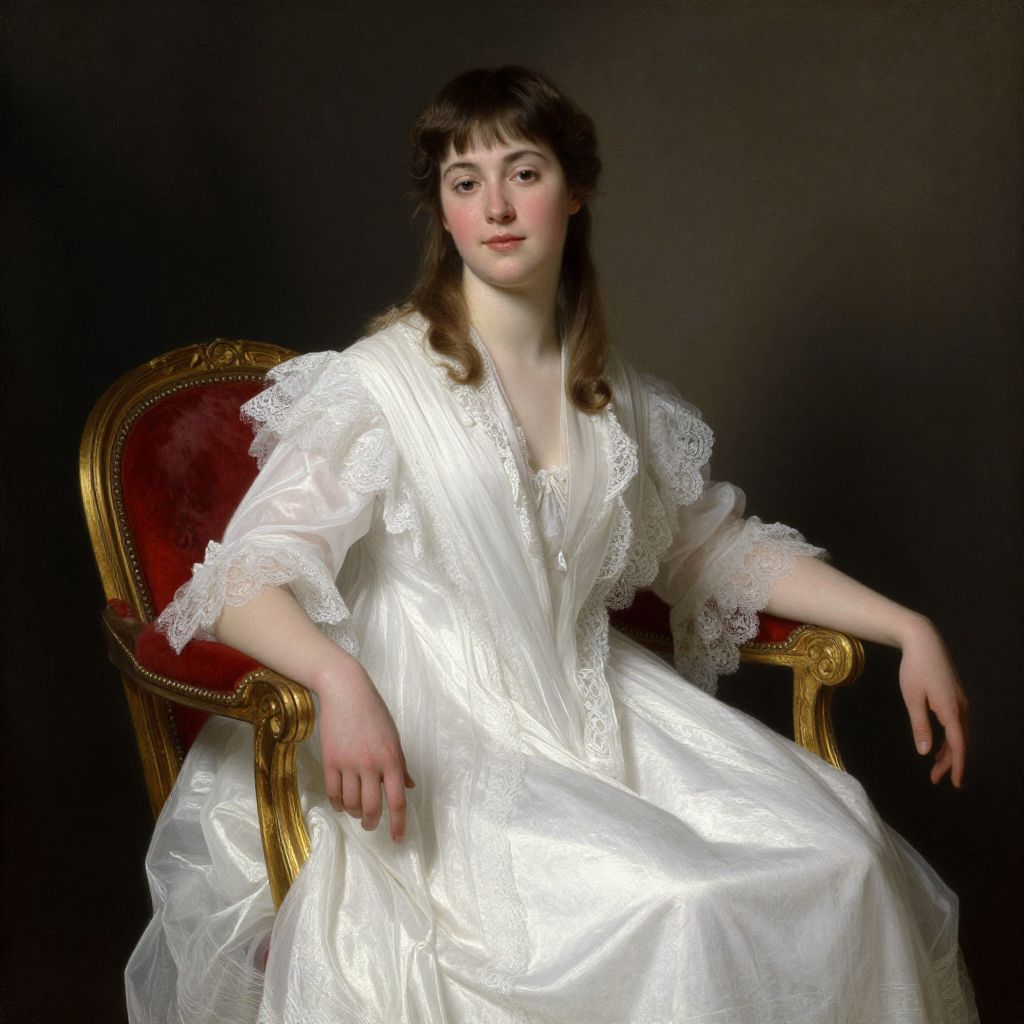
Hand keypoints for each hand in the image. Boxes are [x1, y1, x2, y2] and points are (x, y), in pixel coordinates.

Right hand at [315, 663, 415, 840]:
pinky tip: (341, 804)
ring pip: (351, 803)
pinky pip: (333, 792)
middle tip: (372, 826)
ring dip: (354, 813)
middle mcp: (372, 764)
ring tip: (357, 812)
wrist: (346, 692)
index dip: (398, 823)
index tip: (398, 838)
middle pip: (372, 807)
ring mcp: (349, 763)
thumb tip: (410, 786)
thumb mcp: (394, 737)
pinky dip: (338, 804)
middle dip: (373, 823)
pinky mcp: (330, 760)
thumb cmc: (374, 712)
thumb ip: (401, 764)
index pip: (397, 800)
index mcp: (392, 758)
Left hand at [897, 619, 969, 787]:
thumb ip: (919, 725)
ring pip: (959, 733)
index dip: (956, 766)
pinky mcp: (955, 696)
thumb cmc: (914, 669)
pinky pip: (956, 723)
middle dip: (950, 762)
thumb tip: (925, 751)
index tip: (954, 783)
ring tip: (936, 766)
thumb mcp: (912, 698)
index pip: (958, 745)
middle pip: (960, 742)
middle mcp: (961, 707)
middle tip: (936, 779)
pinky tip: (940, 743)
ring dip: (949, 750)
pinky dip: (950, 737)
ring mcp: (960, 701)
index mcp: (951, 710)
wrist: (923, 641)